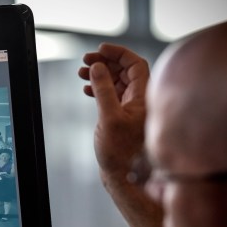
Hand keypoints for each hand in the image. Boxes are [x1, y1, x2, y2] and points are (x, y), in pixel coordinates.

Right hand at [79, 43, 149, 187]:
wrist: (124, 177)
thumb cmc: (120, 152)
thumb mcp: (109, 118)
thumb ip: (104, 90)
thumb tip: (98, 67)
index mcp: (144, 97)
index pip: (135, 64)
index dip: (118, 53)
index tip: (99, 50)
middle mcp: (141, 101)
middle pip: (125, 71)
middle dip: (105, 63)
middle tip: (86, 60)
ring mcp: (132, 109)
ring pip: (117, 83)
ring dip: (100, 75)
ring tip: (81, 73)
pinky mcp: (123, 118)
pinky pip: (113, 96)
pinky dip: (100, 89)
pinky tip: (86, 90)